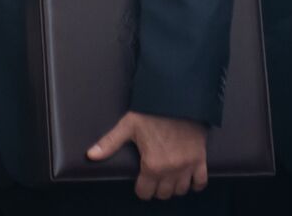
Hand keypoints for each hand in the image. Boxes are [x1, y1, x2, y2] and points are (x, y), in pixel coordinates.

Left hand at [88, 112, 207, 199]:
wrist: (179, 97)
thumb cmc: (152, 111)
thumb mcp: (128, 125)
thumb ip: (110, 142)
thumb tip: (90, 156)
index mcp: (152, 165)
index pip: (145, 193)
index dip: (141, 187)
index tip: (141, 180)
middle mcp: (170, 171)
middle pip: (163, 194)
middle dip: (157, 187)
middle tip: (154, 176)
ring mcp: (187, 167)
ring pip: (180, 191)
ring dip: (174, 186)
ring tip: (168, 176)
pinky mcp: (200, 160)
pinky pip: (200, 182)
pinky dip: (195, 183)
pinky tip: (188, 176)